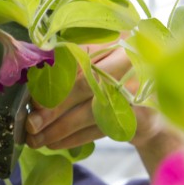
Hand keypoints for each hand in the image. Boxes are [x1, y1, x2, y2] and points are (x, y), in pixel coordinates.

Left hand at [24, 47, 183, 175]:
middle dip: (53, 109)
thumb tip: (32, 92)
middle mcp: (128, 60)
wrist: (152, 108)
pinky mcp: (142, 116)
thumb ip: (66, 71)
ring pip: (90, 112)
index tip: (34, 102)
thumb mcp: (93, 67)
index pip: (76, 59)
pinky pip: (101, 130)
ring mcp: (138, 89)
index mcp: (112, 41)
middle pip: (84, 86)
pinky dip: (74, 139)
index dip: (53, 81)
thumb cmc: (112, 83)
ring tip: (36, 139)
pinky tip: (55, 143)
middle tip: (30, 125)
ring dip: (59, 129)